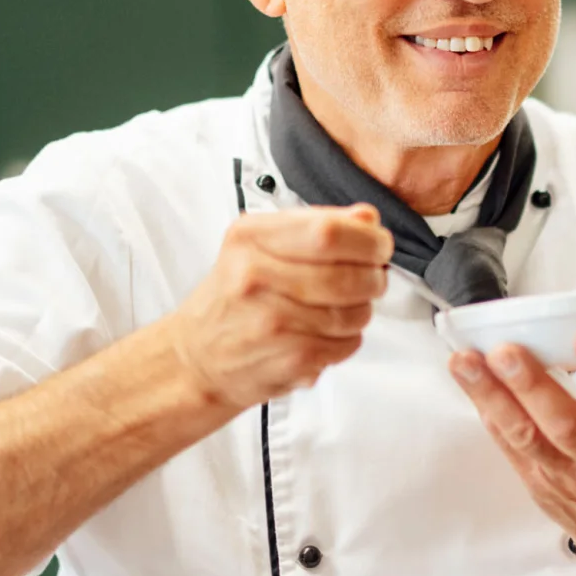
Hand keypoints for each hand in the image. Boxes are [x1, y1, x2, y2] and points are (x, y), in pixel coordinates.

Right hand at [166, 204, 392, 410]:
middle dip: (374, 278)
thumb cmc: (235, 296)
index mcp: (250, 237)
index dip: (368, 239)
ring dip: (362, 310)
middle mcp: (255, 276)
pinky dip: (347, 339)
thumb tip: (367, 217)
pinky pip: (347, 344)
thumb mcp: (260, 244)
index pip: (330, 231)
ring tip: (343, 308)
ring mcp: (272, 321)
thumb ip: (317, 225)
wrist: (196, 357)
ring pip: (355, 313)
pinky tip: (325, 334)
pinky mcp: (289, 358)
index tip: (378, 245)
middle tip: (371, 278)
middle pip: (349, 275)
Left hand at [449, 317, 575, 550]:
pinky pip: (508, 446)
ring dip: (493, 398)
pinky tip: (469, 383)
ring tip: (466, 362)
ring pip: (528, 438)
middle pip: (570, 425)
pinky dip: (487, 412)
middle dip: (534, 386)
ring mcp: (570, 476)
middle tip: (507, 350)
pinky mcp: (538, 483)